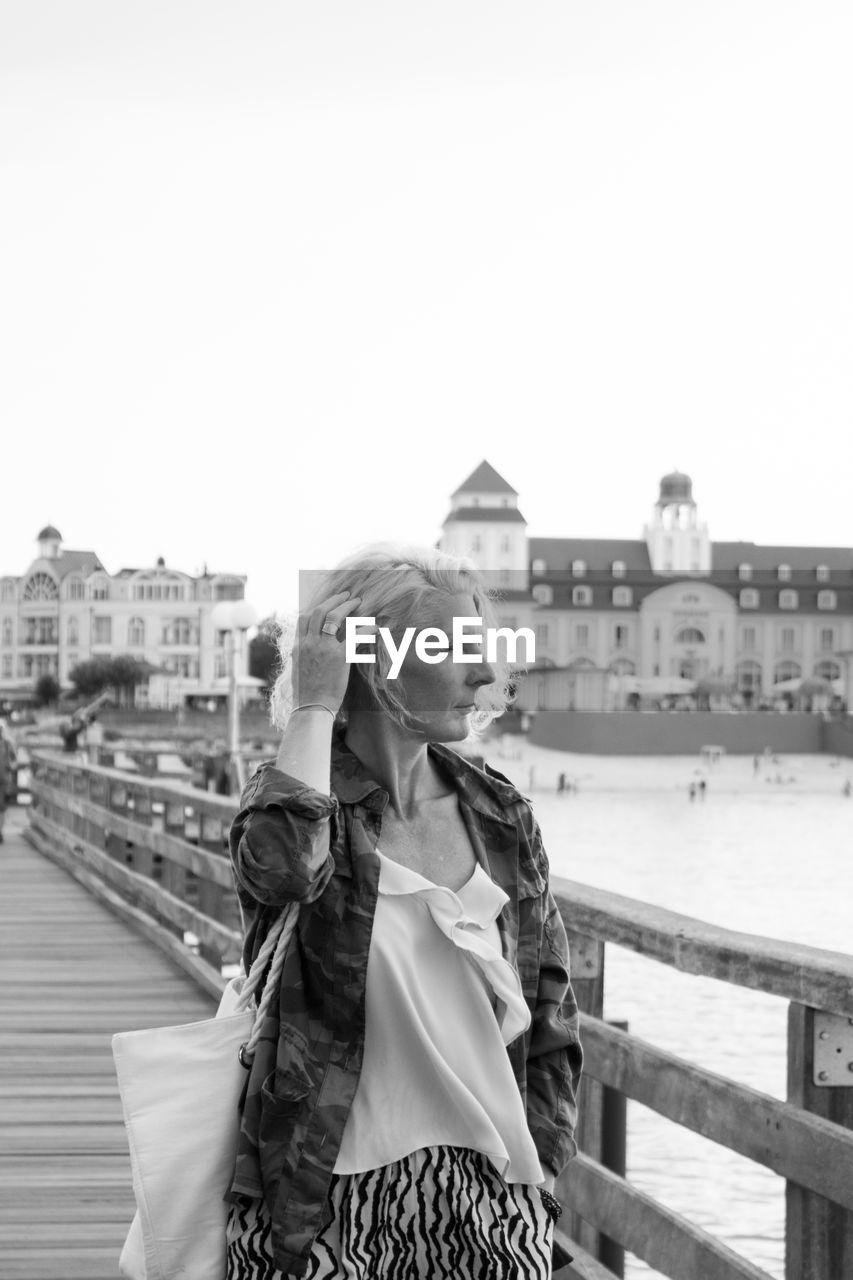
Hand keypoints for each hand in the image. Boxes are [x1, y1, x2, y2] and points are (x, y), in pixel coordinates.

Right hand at [291, 592, 361, 716]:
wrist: (311, 709)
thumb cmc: (307, 695)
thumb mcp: (298, 670)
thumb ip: (301, 656)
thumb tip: (299, 652)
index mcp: (298, 646)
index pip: (304, 618)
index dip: (317, 607)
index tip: (328, 603)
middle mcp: (309, 643)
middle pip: (319, 611)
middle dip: (334, 600)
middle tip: (347, 596)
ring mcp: (323, 648)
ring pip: (334, 617)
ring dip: (348, 606)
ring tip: (359, 602)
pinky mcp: (339, 657)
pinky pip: (354, 636)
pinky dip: (366, 627)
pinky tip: (374, 625)